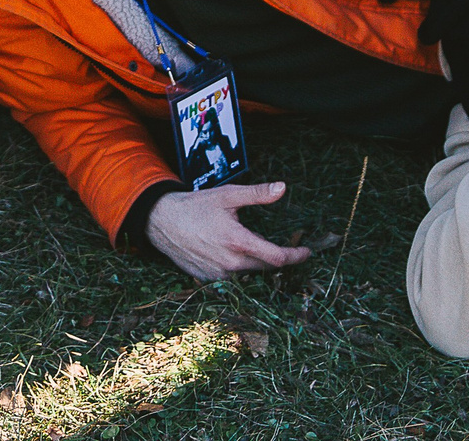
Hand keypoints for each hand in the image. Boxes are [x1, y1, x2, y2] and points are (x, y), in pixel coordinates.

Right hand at [144, 182, 310, 280]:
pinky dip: (236, 267)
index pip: (277, 258)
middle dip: (276, 258)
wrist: (162, 221)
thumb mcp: (228, 195)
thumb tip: (282, 188)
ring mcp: (218, 275)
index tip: (306, 252)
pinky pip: (231, 278)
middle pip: (265, 267)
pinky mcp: (208, 280)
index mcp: (238, 242)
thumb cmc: (195, 206)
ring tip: (248, 246)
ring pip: (248, 273)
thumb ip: (257, 194)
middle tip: (281, 247)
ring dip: (254, 262)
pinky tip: (228, 253)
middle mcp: (230, 264)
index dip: (296, 256)